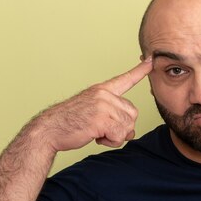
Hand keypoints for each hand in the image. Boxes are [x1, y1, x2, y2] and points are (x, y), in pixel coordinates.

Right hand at [36, 58, 152, 151]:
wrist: (49, 129)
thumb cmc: (70, 123)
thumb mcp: (93, 111)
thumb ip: (113, 115)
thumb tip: (131, 131)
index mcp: (102, 90)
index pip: (125, 79)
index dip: (140, 70)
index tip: (151, 59)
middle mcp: (104, 95)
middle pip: (132, 115)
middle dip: (122, 127)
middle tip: (103, 129)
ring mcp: (103, 105)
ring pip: (127, 127)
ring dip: (115, 136)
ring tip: (97, 132)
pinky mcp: (102, 119)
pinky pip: (119, 135)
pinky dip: (110, 142)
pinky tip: (96, 137)